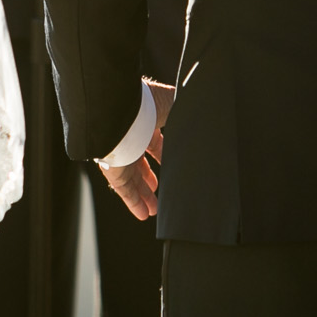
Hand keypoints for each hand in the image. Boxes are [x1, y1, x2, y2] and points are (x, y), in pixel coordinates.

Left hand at [98, 80, 174, 220]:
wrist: (118, 109)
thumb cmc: (148, 102)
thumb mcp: (174, 102)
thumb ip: (185, 108)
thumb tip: (204, 109)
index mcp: (144, 120)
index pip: (153, 141)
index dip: (162, 153)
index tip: (173, 164)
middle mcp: (130, 138)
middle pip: (141, 163)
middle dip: (150, 179)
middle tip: (159, 190)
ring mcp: (120, 154)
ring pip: (133, 180)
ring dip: (144, 196)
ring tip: (154, 210)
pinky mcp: (113, 169)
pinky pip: (124, 190)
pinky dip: (133, 203)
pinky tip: (142, 214)